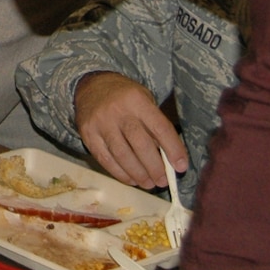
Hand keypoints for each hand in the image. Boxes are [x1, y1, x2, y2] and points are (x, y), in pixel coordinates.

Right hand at [72, 71, 186, 190]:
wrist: (92, 86)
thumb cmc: (125, 98)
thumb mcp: (144, 101)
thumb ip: (154, 126)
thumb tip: (167, 158)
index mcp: (137, 100)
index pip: (160, 128)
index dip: (173, 149)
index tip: (181, 166)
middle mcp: (118, 111)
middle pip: (140, 144)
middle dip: (154, 167)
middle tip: (163, 181)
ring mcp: (101, 123)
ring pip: (122, 155)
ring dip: (138, 174)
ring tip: (149, 183)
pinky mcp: (88, 134)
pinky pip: (105, 159)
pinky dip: (120, 173)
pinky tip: (131, 179)